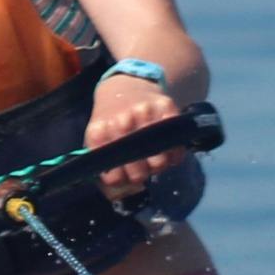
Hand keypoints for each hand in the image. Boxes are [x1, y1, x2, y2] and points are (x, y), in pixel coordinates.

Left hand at [88, 67, 179, 202]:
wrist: (127, 83)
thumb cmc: (111, 117)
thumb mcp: (98, 135)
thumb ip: (102, 161)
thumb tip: (115, 190)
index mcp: (99, 132)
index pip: (113, 177)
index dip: (121, 181)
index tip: (124, 177)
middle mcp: (121, 121)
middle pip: (138, 172)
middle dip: (140, 175)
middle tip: (141, 168)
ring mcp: (145, 113)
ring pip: (159, 161)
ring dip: (159, 166)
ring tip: (155, 160)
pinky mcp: (166, 107)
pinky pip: (176, 145)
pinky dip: (175, 155)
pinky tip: (169, 152)